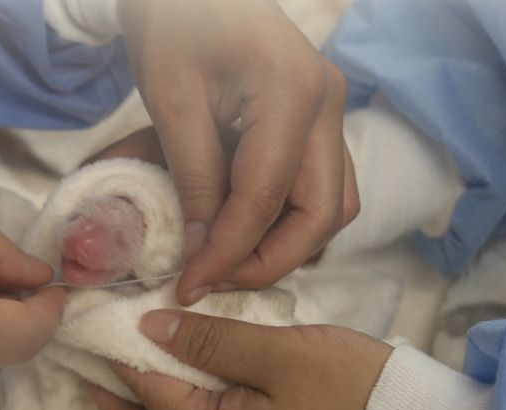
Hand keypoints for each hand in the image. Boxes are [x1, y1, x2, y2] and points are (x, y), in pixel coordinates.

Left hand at [87, 310, 391, 409]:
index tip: (93, 323)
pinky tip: (184, 385)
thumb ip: (210, 342)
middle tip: (86, 361)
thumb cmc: (347, 388)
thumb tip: (149, 327)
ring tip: (126, 370)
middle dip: (114, 396)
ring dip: (146, 405)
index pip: (147, 392)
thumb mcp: (277, 354)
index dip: (117, 355)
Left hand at [118, 0, 358, 303]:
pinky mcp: (317, 115)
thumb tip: (203, 251)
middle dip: (270, 260)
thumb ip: (194, 179)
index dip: (228, 252)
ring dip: (288, 243)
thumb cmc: (174, 21)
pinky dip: (291, 217)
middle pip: (323, 212)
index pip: (267, 199)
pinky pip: (322, 183)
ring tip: (229, 261)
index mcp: (293, 93)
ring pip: (333, 203)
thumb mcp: (171, 100)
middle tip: (216, 281)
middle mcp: (328, 104)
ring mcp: (329, 109)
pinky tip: (246, 229)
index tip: (191, 286)